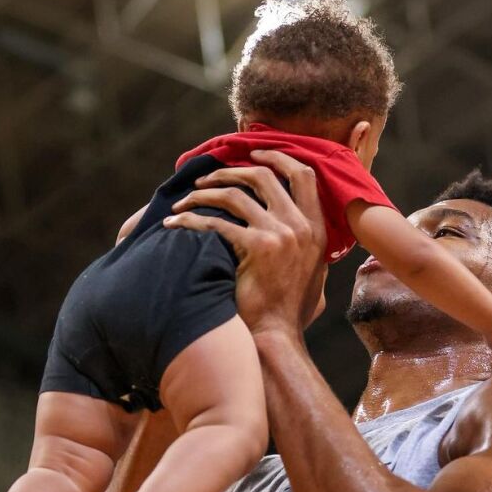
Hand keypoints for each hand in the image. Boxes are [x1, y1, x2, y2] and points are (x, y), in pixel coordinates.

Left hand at [163, 151, 327, 339]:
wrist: (276, 338)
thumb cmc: (288, 313)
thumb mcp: (313, 275)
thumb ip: (308, 249)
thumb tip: (304, 233)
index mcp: (317, 229)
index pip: (304, 175)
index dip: (278, 157)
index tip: (255, 152)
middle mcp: (301, 227)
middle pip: (265, 176)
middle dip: (232, 171)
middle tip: (208, 177)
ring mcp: (280, 236)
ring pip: (236, 194)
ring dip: (206, 192)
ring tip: (186, 199)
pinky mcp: (256, 248)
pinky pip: (216, 221)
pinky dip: (190, 219)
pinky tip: (175, 223)